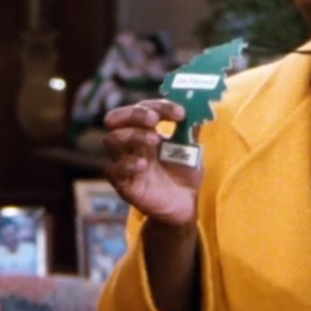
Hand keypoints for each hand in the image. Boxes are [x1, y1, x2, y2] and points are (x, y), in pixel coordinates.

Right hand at [104, 100, 201, 226]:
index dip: (159, 106)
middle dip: (134, 114)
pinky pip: (113, 170)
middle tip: (154, 119)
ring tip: (155, 140)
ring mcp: (124, 162)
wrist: (185, 205)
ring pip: (111, 140)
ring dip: (133, 135)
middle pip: (114, 118)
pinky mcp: (123, 184)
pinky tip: (143, 164)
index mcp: (144, 130)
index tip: (180, 113)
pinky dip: (127, 164)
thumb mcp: (192, 148)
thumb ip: (191, 129)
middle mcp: (130, 143)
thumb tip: (199, 106)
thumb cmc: (183, 173)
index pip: (141, 108)